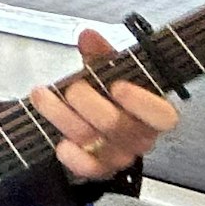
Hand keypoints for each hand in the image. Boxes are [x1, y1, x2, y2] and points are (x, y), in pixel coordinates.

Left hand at [30, 28, 180, 180]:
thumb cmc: (109, 97)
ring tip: (42, 95)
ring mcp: (119, 155)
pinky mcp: (99, 170)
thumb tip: (87, 36)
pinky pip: (87, 169)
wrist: (96, 128)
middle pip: (117, 125)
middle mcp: (140, 136)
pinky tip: (59, 143)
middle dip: (88, 102)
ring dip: (62, 116)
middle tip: (71, 87)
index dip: (141, 102)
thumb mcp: (108, 71)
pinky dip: (72, 156)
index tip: (117, 85)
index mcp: (152, 112)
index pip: (162, 115)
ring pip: (93, 140)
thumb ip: (100, 54)